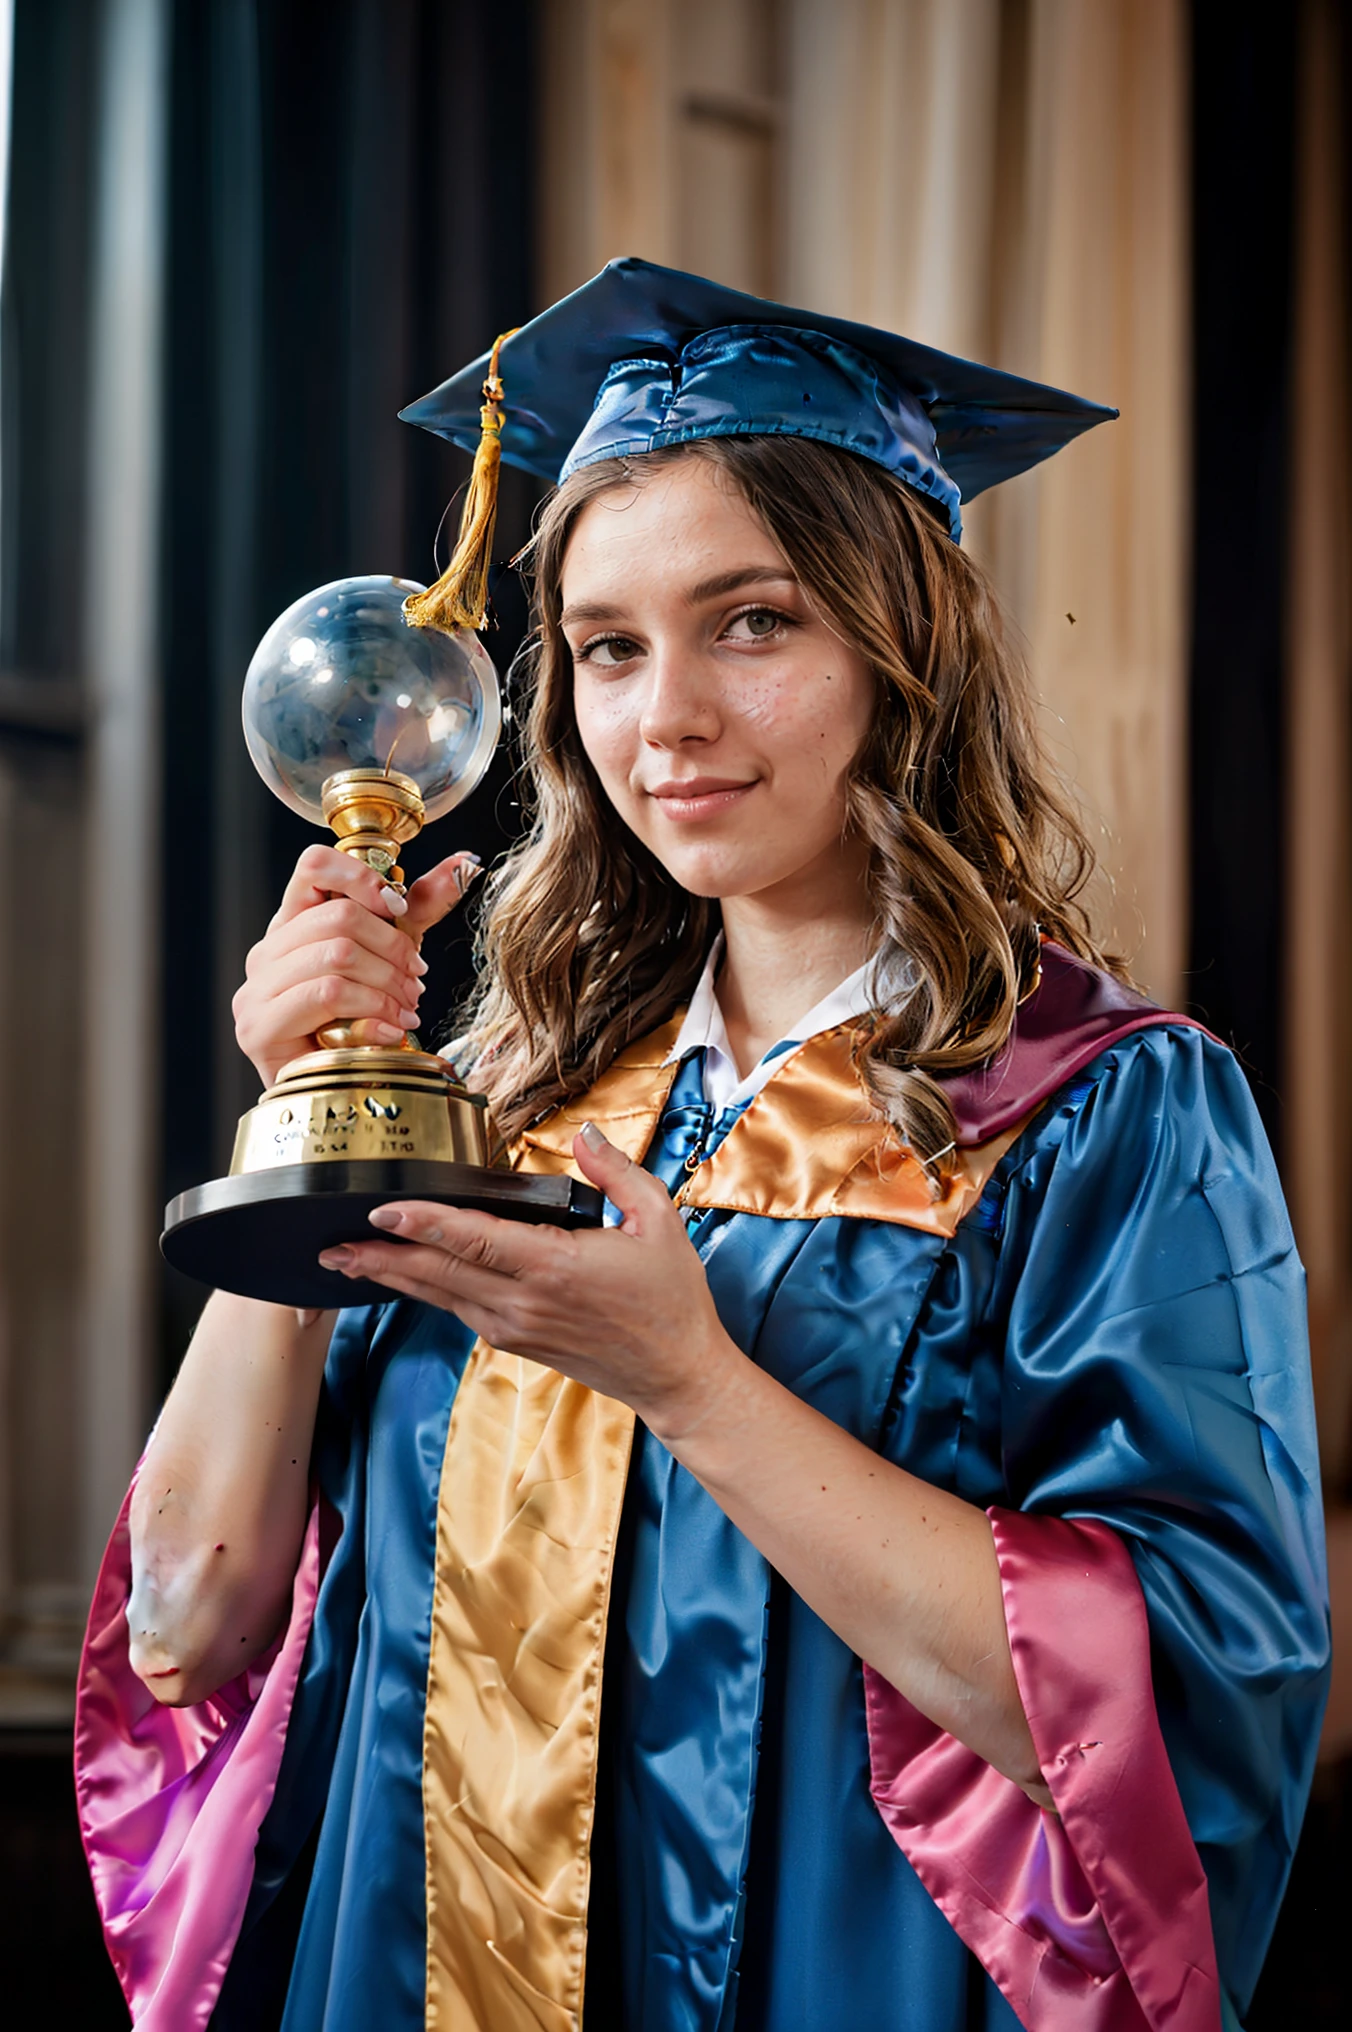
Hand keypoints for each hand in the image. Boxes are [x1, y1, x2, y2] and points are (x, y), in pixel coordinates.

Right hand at [233, 844, 479, 1087]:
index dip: (362, 878)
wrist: (336, 1093)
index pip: (313, 865)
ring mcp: (256, 989)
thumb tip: (464, 865)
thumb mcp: (390, 955)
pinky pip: (327, 994)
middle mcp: (266, 951)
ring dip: (387, 984)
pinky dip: (371, 1011)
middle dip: (392, 947)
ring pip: (337, 956)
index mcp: (291, 925)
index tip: (398, 910)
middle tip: (417, 978)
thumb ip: (417, 910)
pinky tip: (390, 1030)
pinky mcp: (259, 1026)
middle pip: (338, 916)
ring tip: (408, 1008)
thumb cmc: (357, 1022)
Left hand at [316, 1122, 743, 1438]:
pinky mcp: (514, 1341)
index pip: (473, 1239)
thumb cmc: (672, 1301)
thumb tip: (585, 1136)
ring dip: (390, 1276)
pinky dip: (424, 1290)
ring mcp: (514, 1327)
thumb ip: (618, 1173)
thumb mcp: (659, 1223)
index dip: (422, 1223)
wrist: (678, 1377)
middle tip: (329, 1243)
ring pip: (438, 1295)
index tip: (381, 1210)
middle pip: (436, 1273)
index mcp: (554, 1268)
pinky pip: (458, 1309)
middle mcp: (523, 1301)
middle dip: (378, 1256)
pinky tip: (403, 1276)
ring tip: (345, 1259)